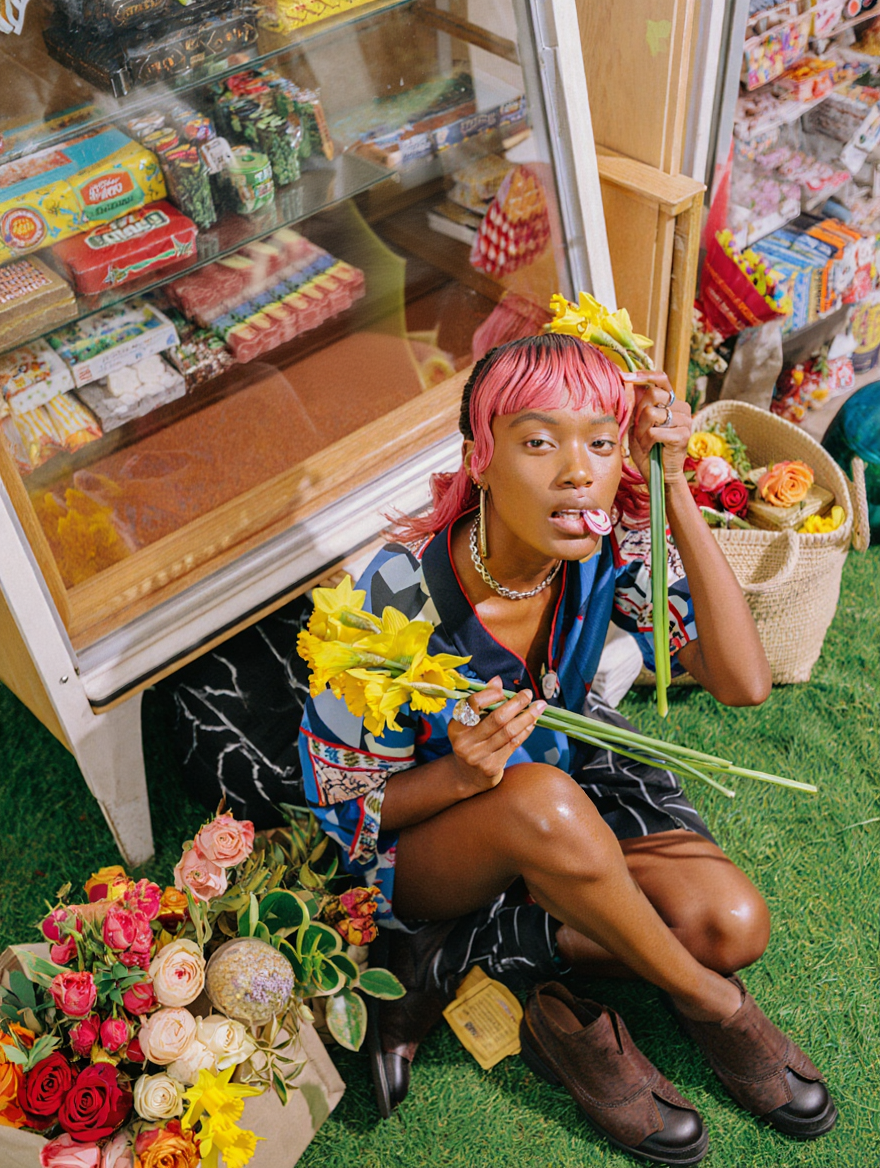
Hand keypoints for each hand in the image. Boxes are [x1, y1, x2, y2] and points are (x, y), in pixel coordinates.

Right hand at [447, 677, 545, 793]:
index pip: (473, 704)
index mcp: (456, 726)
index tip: (505, 691)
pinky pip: (513, 744)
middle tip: (529, 694)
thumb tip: (497, 680)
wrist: (467, 776)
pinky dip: (525, 731)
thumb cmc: (471, 741)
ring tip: (539, 707)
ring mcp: (478, 756)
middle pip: (496, 718)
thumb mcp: (470, 723)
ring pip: (508, 732)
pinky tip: (532, 723)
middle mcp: (464, 742)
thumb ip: (482, 702)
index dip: (491, 694)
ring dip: (527, 717)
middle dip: (516, 704)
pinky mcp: (491, 768)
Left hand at [621, 371, 691, 486]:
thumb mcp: (638, 425)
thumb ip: (637, 406)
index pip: (661, 378)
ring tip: (644, 442)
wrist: (660, 476)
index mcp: (672, 402)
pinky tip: (650, 448)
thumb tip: (632, 383)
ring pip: (651, 413)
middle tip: (639, 430)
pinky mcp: (683, 435)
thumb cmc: (648, 450)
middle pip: (652, 394)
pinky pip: (654, 431)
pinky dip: (646, 441)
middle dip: (638, 413)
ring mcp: (685, 421)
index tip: (625, 376)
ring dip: (641, 430)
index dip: (644, 375)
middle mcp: (682, 408)